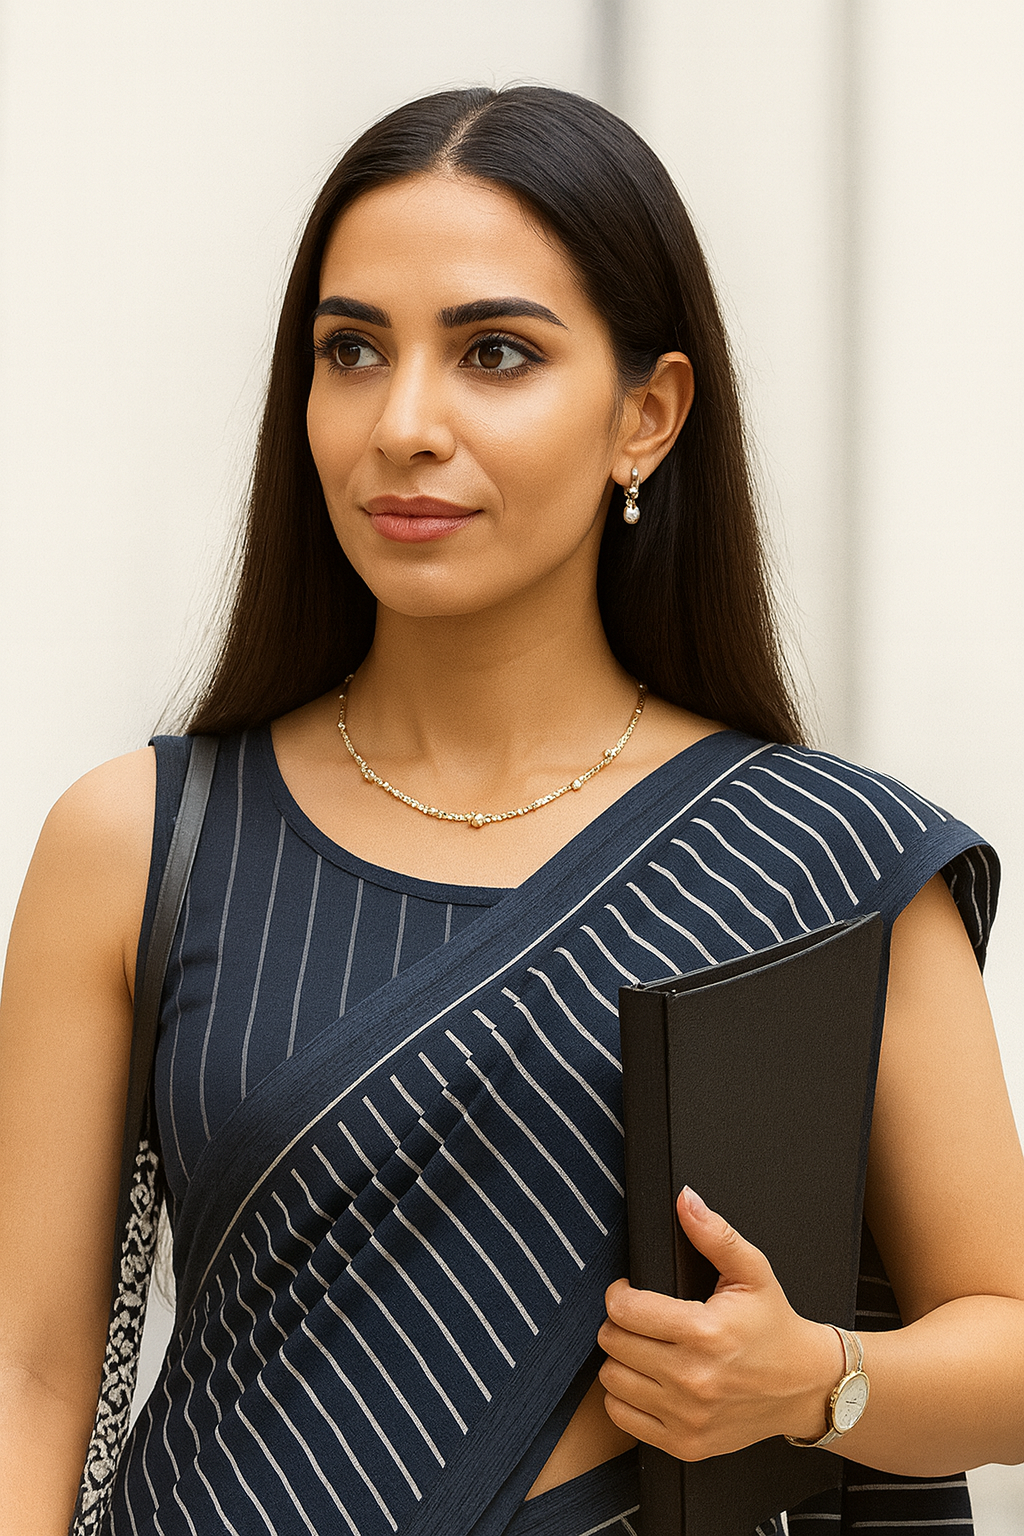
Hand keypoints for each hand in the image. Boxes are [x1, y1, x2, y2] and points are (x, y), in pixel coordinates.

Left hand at [597, 1187, 844, 1459]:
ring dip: (621, 1359)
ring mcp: (688, 1417)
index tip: (630, 1290)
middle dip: (619, 1323)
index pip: (626, 1309)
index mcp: (706, 1332)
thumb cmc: (775, 1326)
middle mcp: (693, 1379)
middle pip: (613, 1342)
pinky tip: (648, 1379)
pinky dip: (626, 1396)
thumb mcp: (753, 1272)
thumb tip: (685, 1199)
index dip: (620, 1293)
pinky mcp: (685, 1444)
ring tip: (644, 1347)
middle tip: (639, 1318)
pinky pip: (623, 1417)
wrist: (805, 1387)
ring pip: (611, 1380)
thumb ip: (714, 1233)